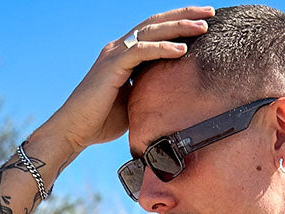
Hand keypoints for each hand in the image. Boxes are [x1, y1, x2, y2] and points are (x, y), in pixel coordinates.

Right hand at [53, 7, 215, 150]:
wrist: (74, 130)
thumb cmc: (102, 122)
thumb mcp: (135, 104)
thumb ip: (150, 94)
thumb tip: (174, 102)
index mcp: (125, 55)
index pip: (156, 32)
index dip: (179, 25)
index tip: (203, 23)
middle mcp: (120, 48)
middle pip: (157, 22)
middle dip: (185, 15)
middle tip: (211, 12)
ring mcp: (115, 54)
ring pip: (152, 31)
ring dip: (179, 26)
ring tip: (203, 26)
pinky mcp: (112, 65)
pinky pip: (142, 51)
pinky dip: (163, 48)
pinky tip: (182, 49)